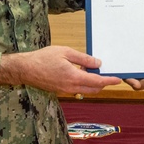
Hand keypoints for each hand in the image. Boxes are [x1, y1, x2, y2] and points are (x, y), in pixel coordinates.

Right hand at [0, 46, 120, 94]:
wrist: (25, 69)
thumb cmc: (43, 58)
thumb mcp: (65, 52)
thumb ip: (83, 58)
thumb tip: (97, 62)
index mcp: (73, 77)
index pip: (97, 81)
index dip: (109, 80)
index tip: (117, 79)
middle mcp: (71, 87)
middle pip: (93, 89)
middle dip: (103, 83)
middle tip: (108, 74)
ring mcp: (65, 90)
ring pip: (85, 90)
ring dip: (93, 83)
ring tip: (93, 70)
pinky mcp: (61, 91)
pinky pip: (77, 89)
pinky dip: (83, 83)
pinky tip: (81, 72)